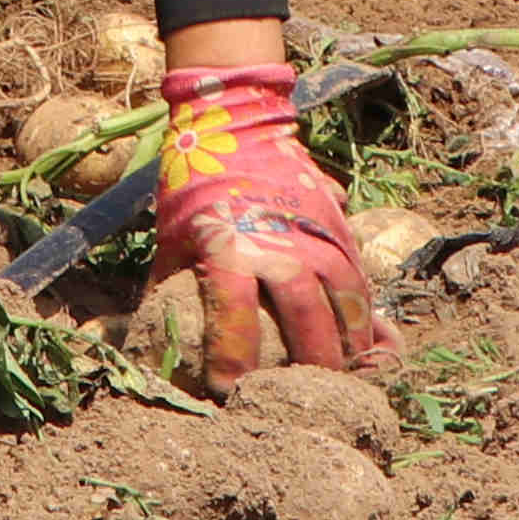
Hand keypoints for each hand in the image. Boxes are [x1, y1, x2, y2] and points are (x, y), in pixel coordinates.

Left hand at [147, 62, 390, 375]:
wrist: (237, 124)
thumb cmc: (194, 186)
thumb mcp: (173, 238)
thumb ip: (168, 292)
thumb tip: (151, 346)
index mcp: (229, 243)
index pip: (233, 313)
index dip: (232, 358)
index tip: (229, 391)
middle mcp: (279, 240)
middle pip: (304, 312)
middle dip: (309, 360)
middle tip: (305, 395)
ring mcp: (315, 230)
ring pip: (345, 295)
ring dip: (349, 339)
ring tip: (348, 374)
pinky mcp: (339, 223)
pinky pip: (359, 274)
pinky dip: (365, 309)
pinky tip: (367, 339)